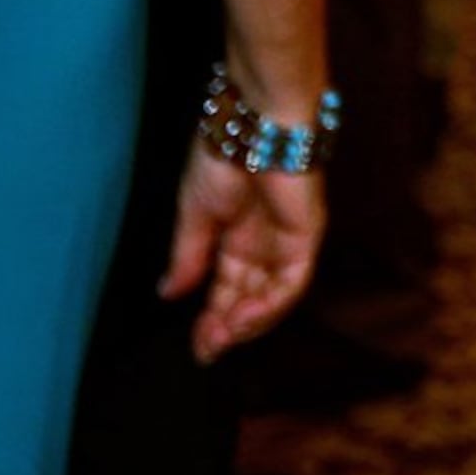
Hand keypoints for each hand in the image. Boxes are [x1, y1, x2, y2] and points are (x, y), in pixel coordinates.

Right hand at [163, 147, 327, 361]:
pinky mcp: (306, 235)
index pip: (227, 288)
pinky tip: (244, 318)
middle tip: (208, 351)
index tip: (198, 346)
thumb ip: (187, 256)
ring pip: (273, 296)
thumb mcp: (194, 213)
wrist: (253, 124)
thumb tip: (169, 293)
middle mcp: (263, 242)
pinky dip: (271, 305)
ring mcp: (286, 239)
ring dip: (249, 322)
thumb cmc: (222, 155)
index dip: (212, 319)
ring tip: (223, 338)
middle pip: (249, 298)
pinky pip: (293, 281)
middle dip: (229, 328)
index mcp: (236, 235)